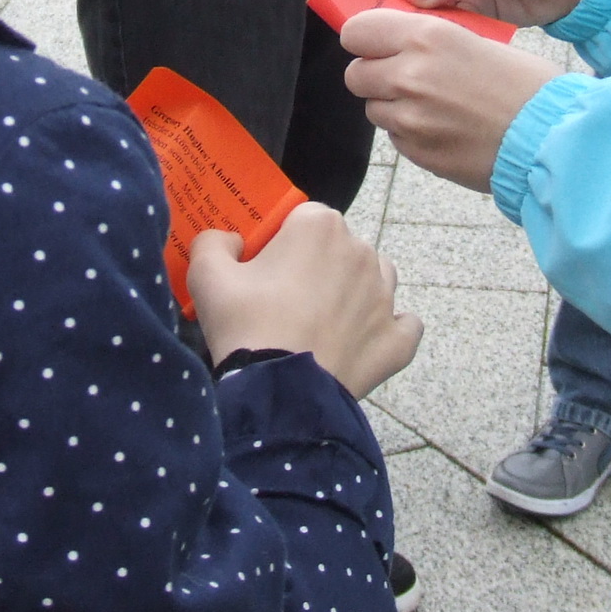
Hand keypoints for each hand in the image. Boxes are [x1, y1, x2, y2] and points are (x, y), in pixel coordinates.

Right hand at [187, 203, 420, 397]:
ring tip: (322, 322)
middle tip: (283, 303)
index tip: (262, 271)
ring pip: (375, 280)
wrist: (280, 392)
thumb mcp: (207, 276)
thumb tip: (232, 240)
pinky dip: (387, 331)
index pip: (303, 219)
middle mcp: (361, 252)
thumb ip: (214, 242)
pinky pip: (402, 325)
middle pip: (339, 248)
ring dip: (355, 293)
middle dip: (317, 267)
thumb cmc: (246, 327)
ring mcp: (386, 297)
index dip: (281, 243)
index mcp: (320, 227)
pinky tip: (363, 341)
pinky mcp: (397, 339)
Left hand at [341, 11, 561, 192]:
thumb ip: (430, 38)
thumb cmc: (525, 85)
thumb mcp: (476, 39)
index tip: (378, 44)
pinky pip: (394, 136)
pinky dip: (410, 132)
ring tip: (435, 105)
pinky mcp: (416, 152)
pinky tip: (445, 128)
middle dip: (376, 74)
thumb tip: (397, 40)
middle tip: (407, 76)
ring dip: (394, 105)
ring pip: (373, 107)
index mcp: (427, 37)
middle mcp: (408, 75)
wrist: (550, 138)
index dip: (366, 38)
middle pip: (355, 73)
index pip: (356, 31)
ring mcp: (409, 118)